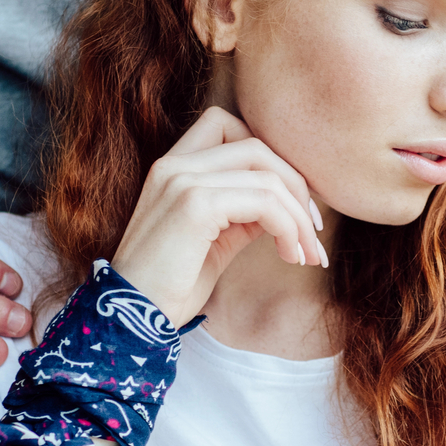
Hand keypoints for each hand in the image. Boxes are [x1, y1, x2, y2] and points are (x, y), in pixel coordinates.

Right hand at [109, 108, 325, 326]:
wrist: (133, 318)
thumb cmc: (171, 287)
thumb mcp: (216, 241)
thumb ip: (245, 213)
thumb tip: (290, 204)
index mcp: (173, 167)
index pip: (228, 127)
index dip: (269, 160)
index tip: (293, 204)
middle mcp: (174, 164)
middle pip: (257, 146)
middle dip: (296, 187)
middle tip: (312, 233)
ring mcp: (182, 180)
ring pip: (267, 175)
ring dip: (299, 216)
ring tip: (306, 254)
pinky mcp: (194, 204)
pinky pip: (264, 202)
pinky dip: (288, 227)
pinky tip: (289, 256)